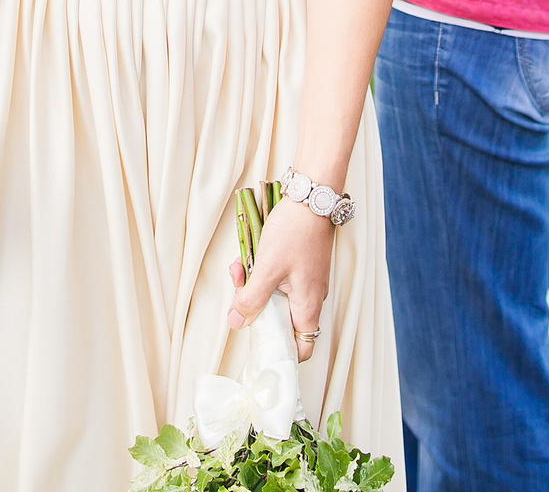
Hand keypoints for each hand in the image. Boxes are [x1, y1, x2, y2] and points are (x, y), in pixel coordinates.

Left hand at [229, 201, 331, 360]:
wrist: (311, 197)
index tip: (259, 346)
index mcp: (308, 305)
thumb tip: (237, 323)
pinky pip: (277, 278)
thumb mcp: (266, 268)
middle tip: (238, 293)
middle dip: (254, 308)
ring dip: (254, 285)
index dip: (281, 351)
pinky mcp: (300, 265)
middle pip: (280, 320)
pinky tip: (248, 256)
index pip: (302, 347)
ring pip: (275, 296)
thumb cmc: (294, 233)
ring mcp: (306, 280)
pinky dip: (261, 271)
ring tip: (240, 268)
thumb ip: (251, 299)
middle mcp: (310, 297)